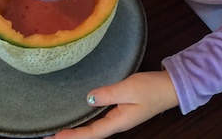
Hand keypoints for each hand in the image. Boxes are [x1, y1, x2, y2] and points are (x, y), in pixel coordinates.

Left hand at [44, 71, 178, 138]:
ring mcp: (120, 116)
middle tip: (50, 135)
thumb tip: (88, 98)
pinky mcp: (123, 108)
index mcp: (118, 122)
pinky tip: (83, 113)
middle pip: (91, 133)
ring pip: (95, 126)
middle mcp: (117, 123)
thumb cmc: (152, 89)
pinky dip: (89, 118)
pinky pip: (101, 117)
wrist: (170, 86)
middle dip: (72, 135)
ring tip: (62, 127)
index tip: (53, 137)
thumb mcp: (129, 88)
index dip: (72, 136)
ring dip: (79, 128)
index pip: (91, 133)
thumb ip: (109, 93)